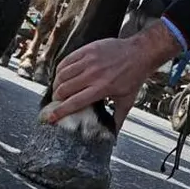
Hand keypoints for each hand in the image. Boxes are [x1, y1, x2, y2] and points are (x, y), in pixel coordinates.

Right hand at [43, 22, 180, 130]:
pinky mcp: (88, 49)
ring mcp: (90, 60)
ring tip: (58, 90)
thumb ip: (117, 120)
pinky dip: (60, 69)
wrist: (140, 52)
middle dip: (56, 98)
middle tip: (56, 102)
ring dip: (57, 84)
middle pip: (65, 88)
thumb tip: (112, 139)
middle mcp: (94, 74)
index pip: (74, 102)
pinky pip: (67, 60)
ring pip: (63, 74)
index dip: (59, 111)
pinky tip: (62, 75)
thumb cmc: (133, 78)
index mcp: (102, 88)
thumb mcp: (127, 101)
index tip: (50, 118)